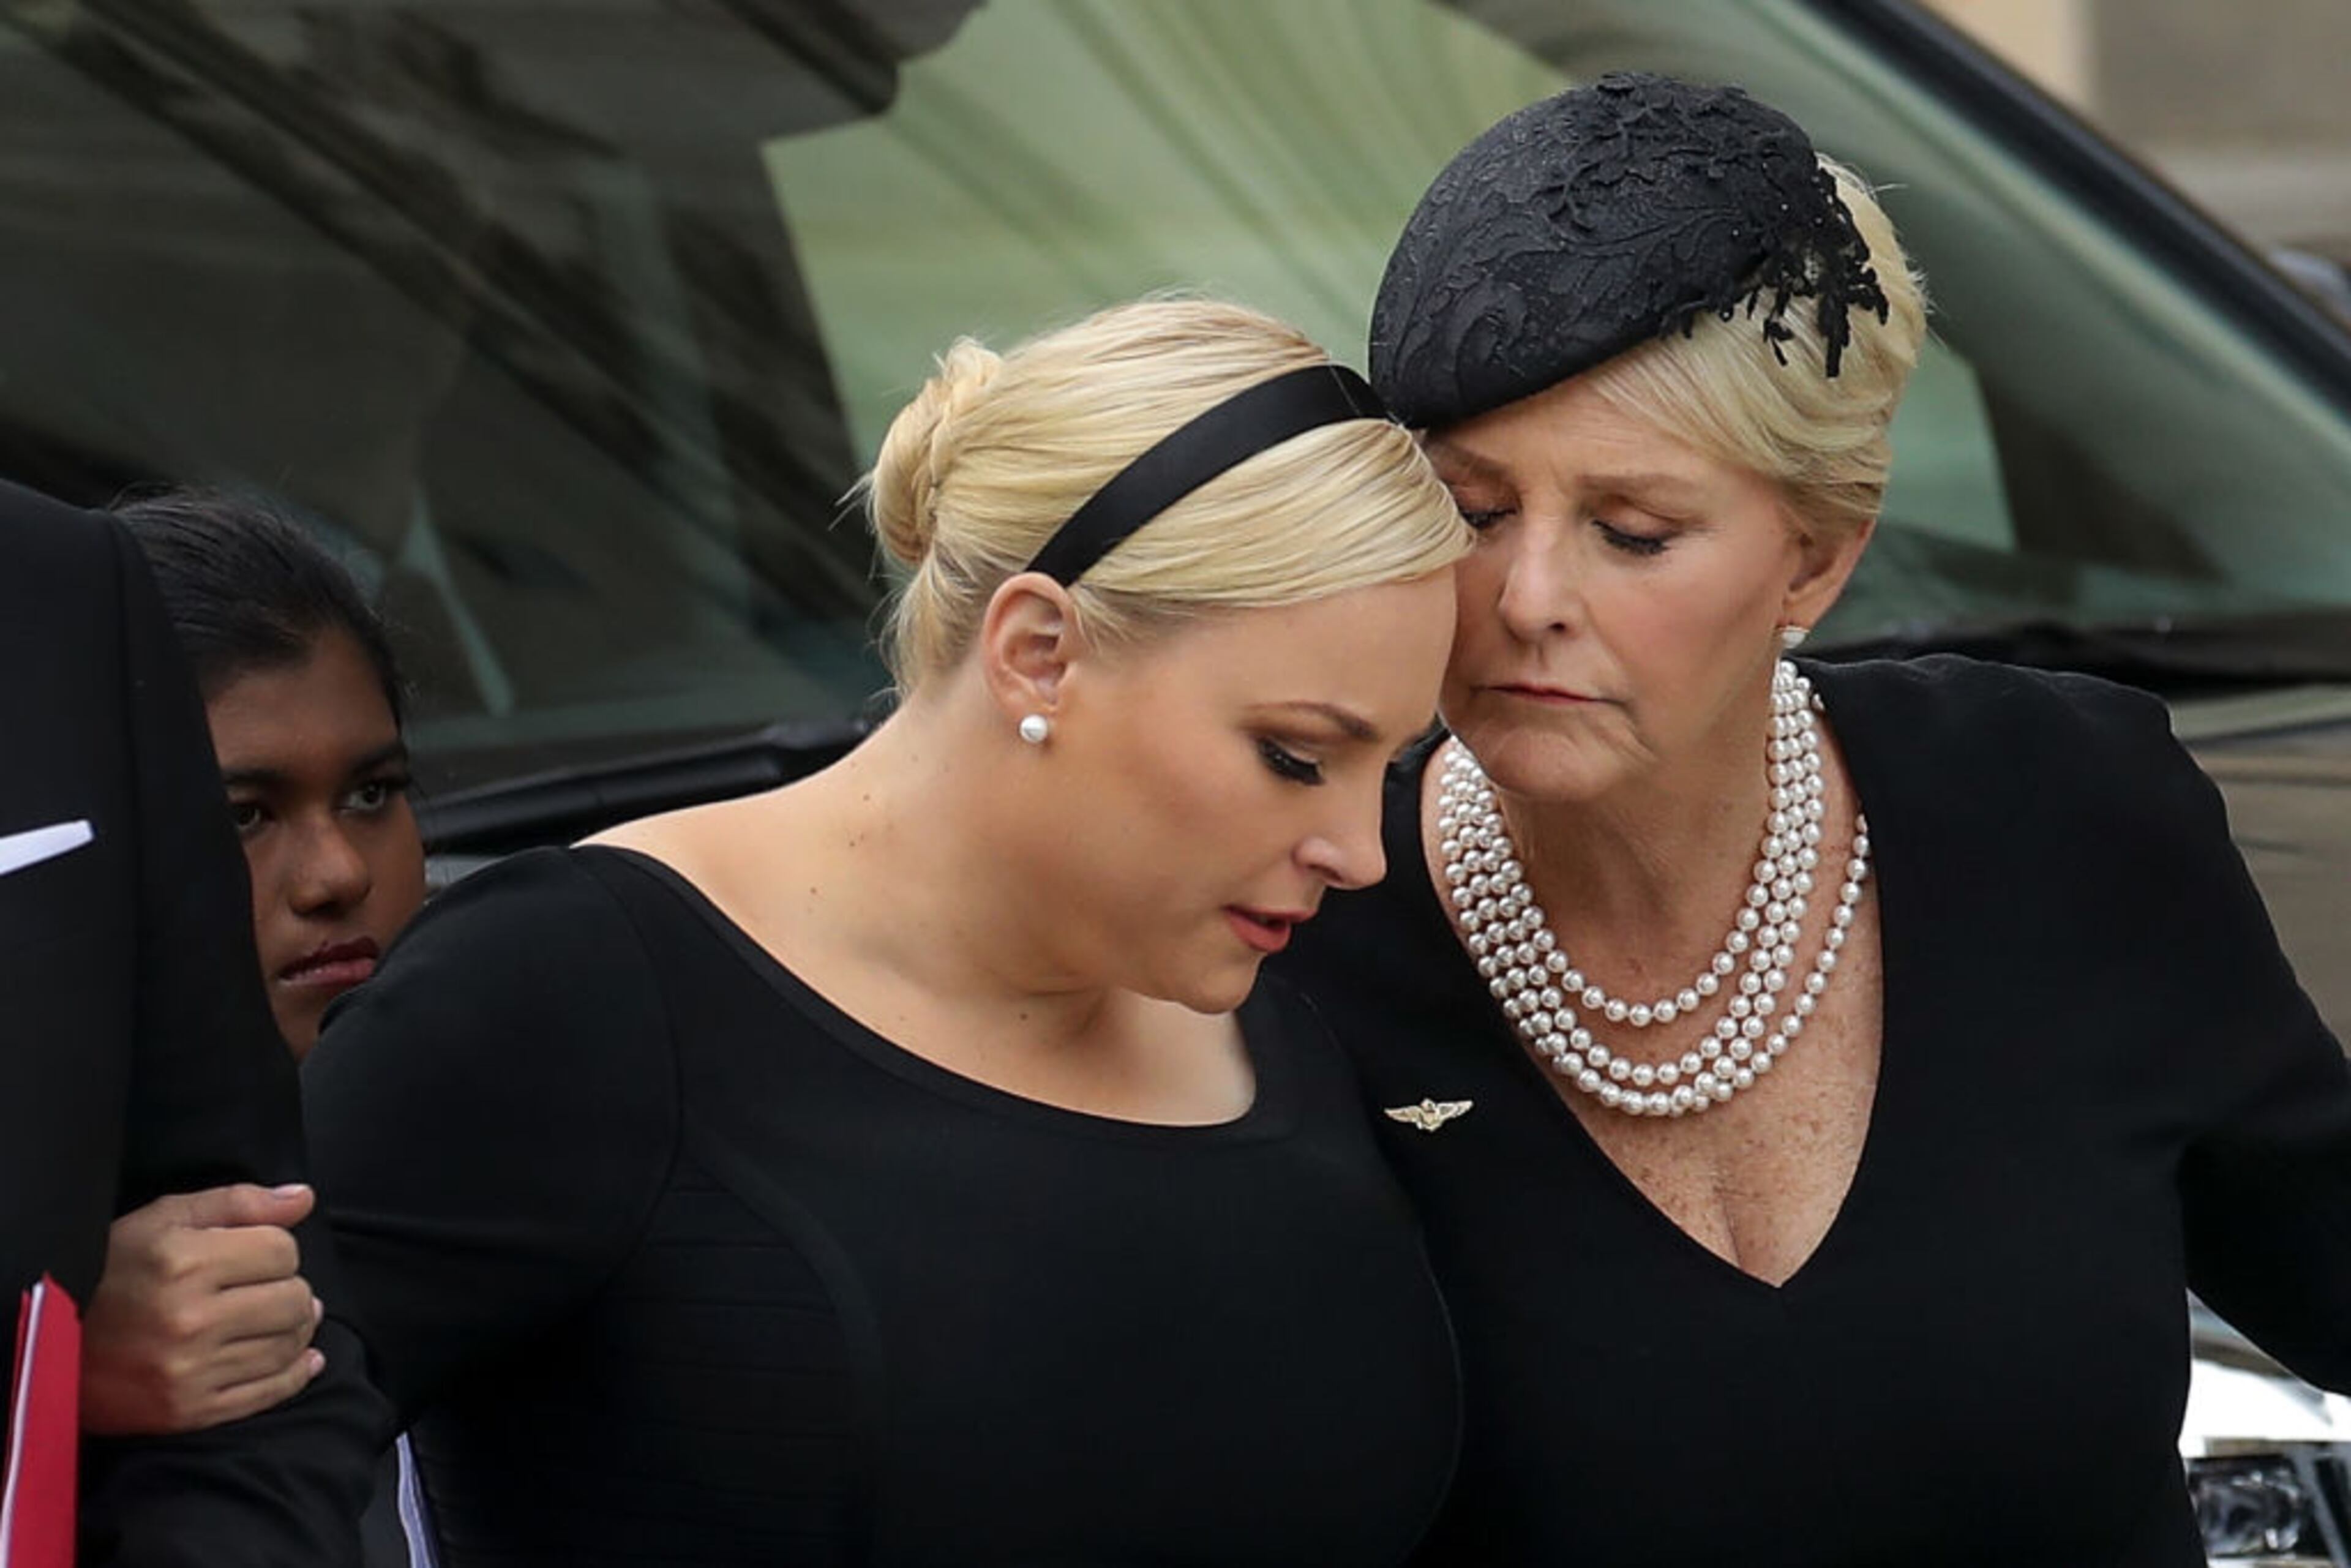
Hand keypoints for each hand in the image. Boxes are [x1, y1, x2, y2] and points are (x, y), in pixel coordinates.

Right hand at [80, 1184, 325, 1435]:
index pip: (282, 1252)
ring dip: (297, 1329)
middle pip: (293, 1300)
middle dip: (293, 1289)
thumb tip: (303, 1198)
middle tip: (276, 1288)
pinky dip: (296, 1374)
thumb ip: (239, 1203)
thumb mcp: (165, 1219)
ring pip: (286, 1346)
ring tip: (285, 1318)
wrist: (55, 1342)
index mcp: (185, 1264)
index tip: (261, 1255)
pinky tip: (306, 1359)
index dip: (279, 1249)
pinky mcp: (188, 1411)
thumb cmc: (113, 1270)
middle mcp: (190, 1320)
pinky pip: (268, 1394)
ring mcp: (190, 1371)